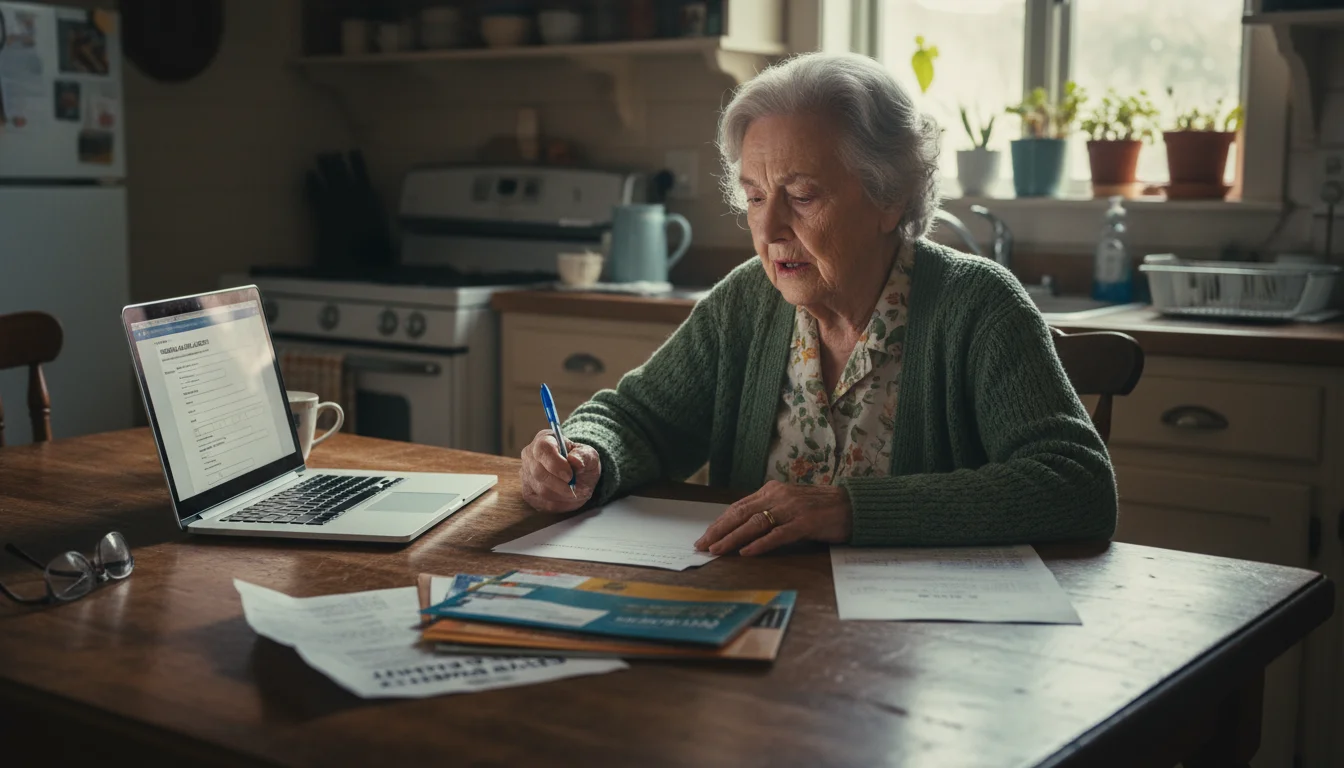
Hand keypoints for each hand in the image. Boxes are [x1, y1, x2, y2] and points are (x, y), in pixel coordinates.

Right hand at [520, 429, 600, 512]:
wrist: (578, 475)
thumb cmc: (581, 461)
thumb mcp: (589, 454)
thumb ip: (584, 456)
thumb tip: (575, 461)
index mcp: (544, 440)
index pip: (543, 449)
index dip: (556, 464)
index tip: (570, 475)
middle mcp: (530, 456)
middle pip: (539, 472)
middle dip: (561, 484)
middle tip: (575, 488)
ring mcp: (526, 475)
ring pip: (541, 490)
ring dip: (562, 495)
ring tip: (575, 492)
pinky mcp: (528, 493)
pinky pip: (542, 503)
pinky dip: (559, 504)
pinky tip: (568, 499)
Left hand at [694, 480, 852, 556]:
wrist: (853, 506)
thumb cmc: (820, 509)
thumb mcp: (789, 505)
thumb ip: (769, 512)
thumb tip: (741, 529)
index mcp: (772, 490)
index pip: (738, 507)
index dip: (720, 522)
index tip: (705, 536)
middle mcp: (779, 496)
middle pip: (741, 514)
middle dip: (719, 530)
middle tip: (702, 545)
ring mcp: (792, 509)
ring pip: (755, 524)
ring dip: (733, 538)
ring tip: (717, 550)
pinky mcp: (806, 523)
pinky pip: (778, 534)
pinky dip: (760, 544)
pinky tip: (747, 552)